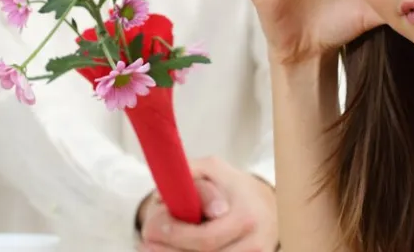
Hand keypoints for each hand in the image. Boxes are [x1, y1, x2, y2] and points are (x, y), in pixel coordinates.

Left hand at [137, 157, 277, 251]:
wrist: (268, 206)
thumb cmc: (233, 187)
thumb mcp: (213, 170)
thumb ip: (189, 174)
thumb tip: (163, 197)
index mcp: (246, 217)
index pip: (206, 239)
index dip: (176, 237)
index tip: (153, 228)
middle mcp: (254, 244)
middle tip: (145, 243)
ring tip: (152, 248)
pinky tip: (173, 251)